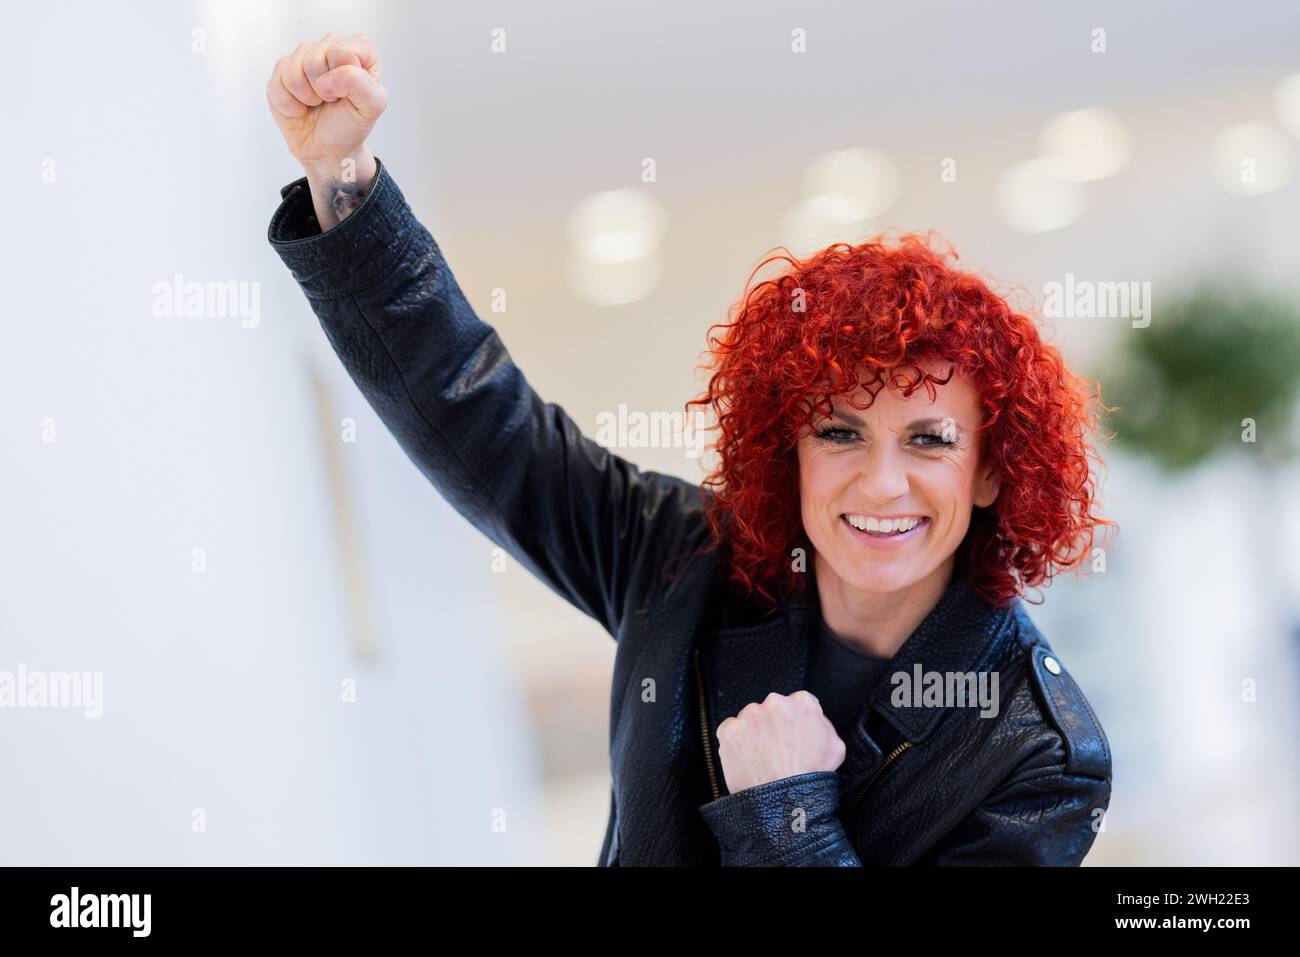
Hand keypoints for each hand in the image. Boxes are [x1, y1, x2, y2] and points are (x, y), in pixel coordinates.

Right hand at [266, 33, 386, 174]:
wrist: (328, 149)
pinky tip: (300, 107)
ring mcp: (303, 56)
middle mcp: (329, 45)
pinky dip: (289, 105)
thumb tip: (327, 78)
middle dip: (323, 89)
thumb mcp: (371, 107)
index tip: (348, 94)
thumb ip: (362, 85)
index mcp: (359, 50)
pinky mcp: (281, 71)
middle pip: (315, 58)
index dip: (344, 78)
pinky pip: (277, 85)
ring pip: (293, 70)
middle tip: (331, 100)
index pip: (344, 51)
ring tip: (316, 103)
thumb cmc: (350, 124)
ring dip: (306, 97)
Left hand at [716, 691, 846, 793]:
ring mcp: (749, 716)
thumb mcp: (836, 747)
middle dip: (774, 725)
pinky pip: (729, 730)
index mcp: (802, 703)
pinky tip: (746, 758)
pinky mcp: (729, 731)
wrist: (785, 803)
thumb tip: (813, 718)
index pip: (797, 703)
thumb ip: (824, 724)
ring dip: (754, 732)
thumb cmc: (812, 778)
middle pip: (772, 709)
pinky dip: (735, 741)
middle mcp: (774, 703)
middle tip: (778, 750)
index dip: (796, 722)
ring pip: (750, 719)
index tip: (793, 737)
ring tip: (763, 758)